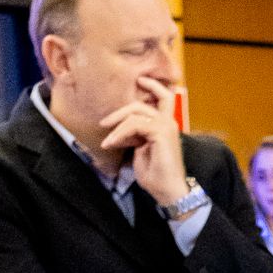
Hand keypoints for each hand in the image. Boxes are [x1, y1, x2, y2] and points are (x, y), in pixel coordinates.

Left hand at [100, 75, 189, 206]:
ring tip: (108, 142)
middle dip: (120, 112)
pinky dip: (120, 133)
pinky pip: (135, 124)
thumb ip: (136, 136)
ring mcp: (166, 126)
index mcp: (166, 125)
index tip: (139, 80)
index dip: (151, 86)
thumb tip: (123, 130)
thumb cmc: (157, 177)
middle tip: (104, 123)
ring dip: (117, 126)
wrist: (168, 192)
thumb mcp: (141, 152)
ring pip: (136, 113)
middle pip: (141, 104)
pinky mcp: (161, 132)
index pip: (160, 98)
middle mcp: (168, 122)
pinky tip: (112, 143)